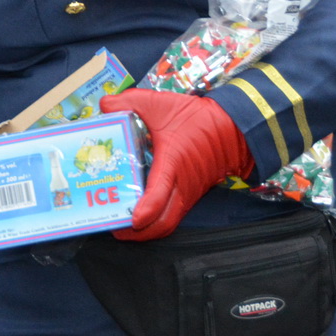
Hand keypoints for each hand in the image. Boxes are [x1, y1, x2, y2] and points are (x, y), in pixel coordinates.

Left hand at [101, 88, 252, 241]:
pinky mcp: (189, 196)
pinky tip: (135, 213)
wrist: (231, 128)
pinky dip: (154, 221)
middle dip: (138, 233)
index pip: (161, 193)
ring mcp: (188, 194)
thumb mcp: (160, 103)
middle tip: (114, 227)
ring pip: (167, 224)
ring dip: (146, 231)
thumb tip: (104, 106)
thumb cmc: (195, 118)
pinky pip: (171, 216)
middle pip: (163, 223)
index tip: (133, 220)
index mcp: (173, 164)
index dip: (147, 209)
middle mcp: (182, 186)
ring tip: (120, 225)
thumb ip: (129, 102)